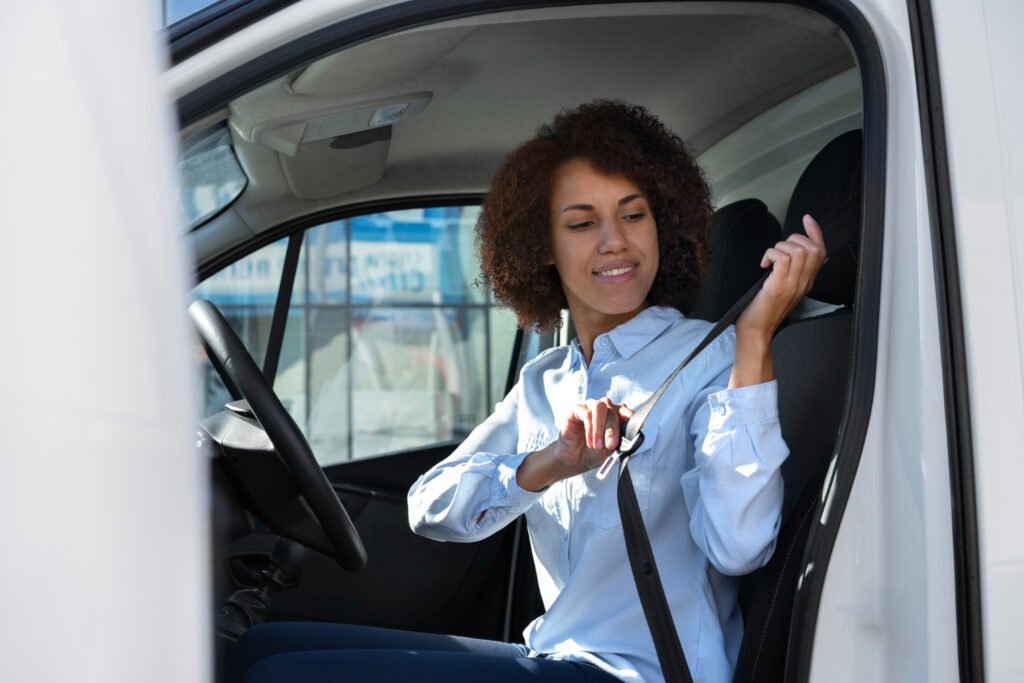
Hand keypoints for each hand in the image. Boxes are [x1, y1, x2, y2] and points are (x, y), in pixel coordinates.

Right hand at [554, 398, 633, 471]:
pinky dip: (590, 428)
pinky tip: (590, 441)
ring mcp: (590, 406)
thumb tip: (629, 439)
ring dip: (600, 427)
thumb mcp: (610, 450)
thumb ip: (620, 442)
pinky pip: (586, 413)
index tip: (639, 426)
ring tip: (597, 445)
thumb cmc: (594, 452)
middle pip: (613, 411)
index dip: (632, 417)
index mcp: (616, 415)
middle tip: (611, 444)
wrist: (575, 459)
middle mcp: (605, 407)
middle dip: (612, 430)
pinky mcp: (577, 409)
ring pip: (600, 407)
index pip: (626, 411)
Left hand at [729, 215, 826, 387]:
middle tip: (777, 250)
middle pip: (812, 247)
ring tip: (769, 260)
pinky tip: (763, 265)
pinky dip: (771, 254)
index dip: (816, 232)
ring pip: (798, 250)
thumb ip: (795, 272)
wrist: (756, 331)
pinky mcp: (778, 286)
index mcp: (807, 281)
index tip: (808, 218)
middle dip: (793, 239)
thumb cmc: (765, 309)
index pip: (821, 252)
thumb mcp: (785, 287)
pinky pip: (782, 258)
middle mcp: (803, 282)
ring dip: (780, 247)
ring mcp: (792, 284)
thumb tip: (800, 255)